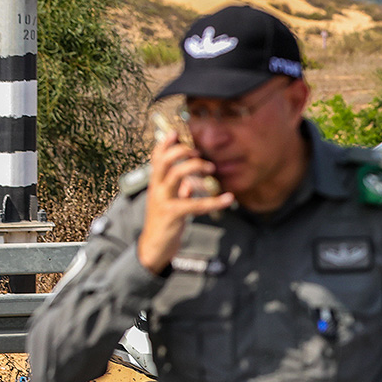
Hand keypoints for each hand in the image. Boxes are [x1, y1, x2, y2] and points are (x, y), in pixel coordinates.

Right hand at [137, 132, 234, 274]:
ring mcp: (163, 201)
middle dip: (182, 151)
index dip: (164, 144)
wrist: (153, 249)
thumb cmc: (163, 224)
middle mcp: (157, 189)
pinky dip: (215, 201)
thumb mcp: (170, 205)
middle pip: (164, 161)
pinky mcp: (173, 214)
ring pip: (176, 175)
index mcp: (156, 184)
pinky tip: (229, 199)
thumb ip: (178, 192)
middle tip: (198, 153)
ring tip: (211, 168)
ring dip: (195, 167)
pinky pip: (195, 204)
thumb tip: (190, 185)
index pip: (156, 158)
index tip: (176, 132)